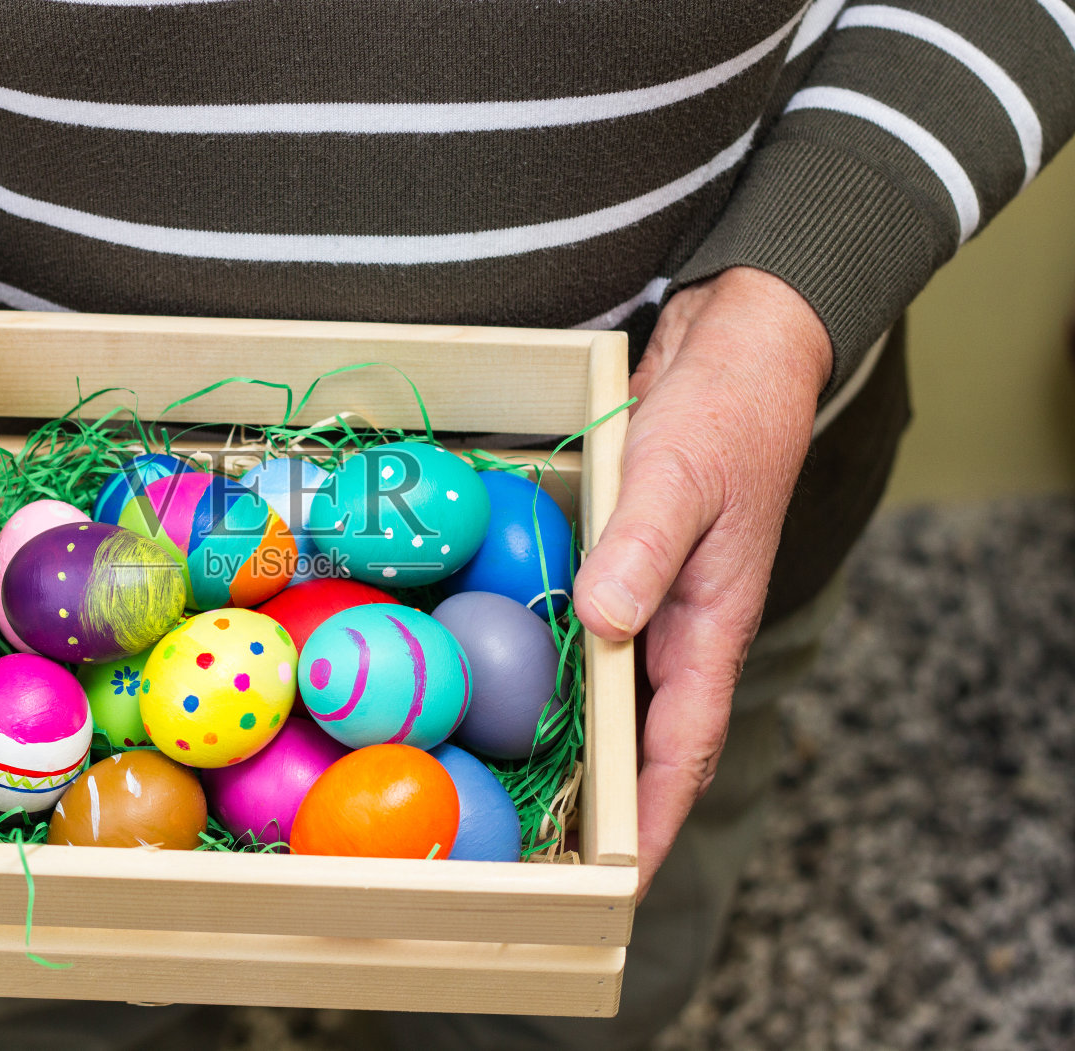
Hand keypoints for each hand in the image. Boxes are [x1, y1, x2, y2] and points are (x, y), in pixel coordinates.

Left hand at [572, 266, 831, 899]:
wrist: (737, 350)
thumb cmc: (723, 414)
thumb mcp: (680, 474)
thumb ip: (644, 548)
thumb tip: (604, 625)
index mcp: (711, 625)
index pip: (685, 747)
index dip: (652, 819)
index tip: (617, 884)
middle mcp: (681, 629)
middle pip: (644, 742)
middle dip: (604, 807)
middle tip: (539, 861)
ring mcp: (651, 602)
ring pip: (612, 697)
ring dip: (572, 747)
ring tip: (509, 798)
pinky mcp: (622, 571)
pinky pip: (586, 642)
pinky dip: (550, 673)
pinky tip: (497, 685)